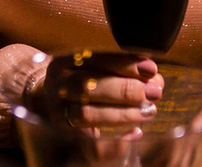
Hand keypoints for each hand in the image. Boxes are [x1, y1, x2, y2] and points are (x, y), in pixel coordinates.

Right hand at [35, 49, 163, 134]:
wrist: (47, 101)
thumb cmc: (79, 80)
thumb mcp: (90, 67)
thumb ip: (119, 68)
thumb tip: (153, 77)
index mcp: (63, 62)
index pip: (93, 58)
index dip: (123, 63)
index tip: (150, 67)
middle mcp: (57, 86)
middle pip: (86, 85)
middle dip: (124, 88)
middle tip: (153, 91)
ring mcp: (58, 112)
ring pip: (86, 114)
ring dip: (122, 113)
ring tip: (149, 110)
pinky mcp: (67, 135)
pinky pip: (90, 142)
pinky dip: (115, 140)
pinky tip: (136, 132)